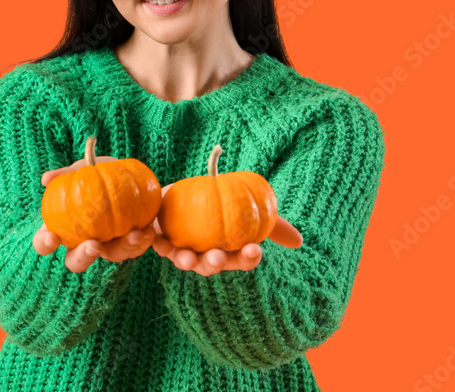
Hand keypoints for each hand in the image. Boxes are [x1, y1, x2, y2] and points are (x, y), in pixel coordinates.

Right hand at [33, 155, 156, 272]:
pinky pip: (136, 248)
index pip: (45, 243)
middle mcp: (83, 243)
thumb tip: (47, 178)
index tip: (51, 237)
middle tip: (94, 245)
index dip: (44, 244)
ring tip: (135, 234)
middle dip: (84, 257)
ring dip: (124, 248)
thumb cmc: (95, 171)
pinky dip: (143, 242)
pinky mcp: (130, 243)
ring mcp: (108, 245)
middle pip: (76, 261)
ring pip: (112, 256)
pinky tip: (149, 231)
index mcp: (62, 229)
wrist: (123, 172)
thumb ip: (65, 174)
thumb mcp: (81, 168)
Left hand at [151, 182, 302, 276]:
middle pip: (212, 266)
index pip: (242, 260)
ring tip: (186, 258)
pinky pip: (158, 245)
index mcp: (228, 251)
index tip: (254, 250)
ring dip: (185, 261)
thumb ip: (271, 222)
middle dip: (215, 264)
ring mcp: (183, 250)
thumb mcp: (249, 207)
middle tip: (218, 257)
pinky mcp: (161, 240)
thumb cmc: (222, 202)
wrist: (189, 188)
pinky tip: (157, 240)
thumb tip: (298, 242)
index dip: (248, 259)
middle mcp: (205, 256)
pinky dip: (157, 244)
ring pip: (185, 261)